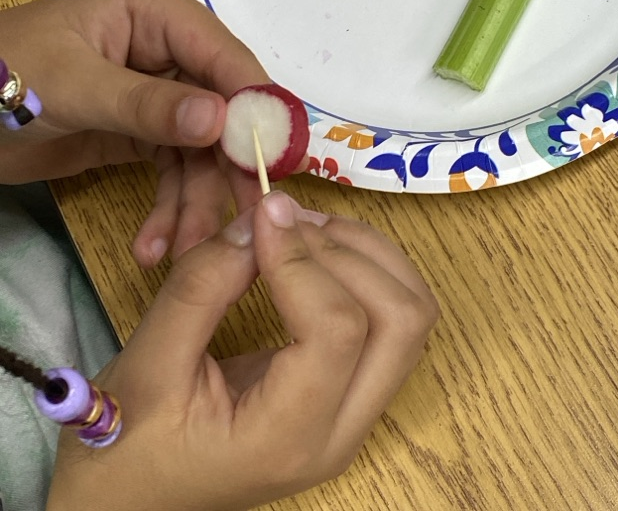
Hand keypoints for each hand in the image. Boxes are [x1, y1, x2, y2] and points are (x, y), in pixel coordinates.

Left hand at [0, 0, 302, 264]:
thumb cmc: (5, 75)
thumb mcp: (75, 87)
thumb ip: (148, 105)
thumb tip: (221, 120)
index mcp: (159, 13)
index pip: (226, 58)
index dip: (254, 109)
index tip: (273, 165)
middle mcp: (171, 49)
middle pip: (224, 111)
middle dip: (225, 170)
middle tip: (237, 227)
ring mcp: (162, 93)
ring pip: (203, 152)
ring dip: (195, 203)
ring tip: (182, 252)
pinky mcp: (146, 132)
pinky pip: (175, 172)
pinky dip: (170, 209)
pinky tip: (154, 245)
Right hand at [47, 192, 439, 510]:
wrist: (132, 495)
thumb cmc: (127, 441)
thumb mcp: (148, 360)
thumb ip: (203, 285)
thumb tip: (263, 218)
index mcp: (287, 436)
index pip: (338, 328)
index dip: (304, 257)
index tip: (261, 214)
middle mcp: (341, 430)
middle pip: (402, 320)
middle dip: (352, 252)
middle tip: (287, 220)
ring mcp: (355, 413)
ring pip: (410, 315)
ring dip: (367, 255)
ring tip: (301, 226)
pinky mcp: (351, 392)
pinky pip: (390, 321)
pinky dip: (365, 270)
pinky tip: (313, 248)